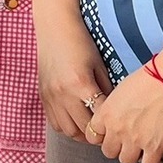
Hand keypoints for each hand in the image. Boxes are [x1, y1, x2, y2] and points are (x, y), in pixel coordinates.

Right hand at [38, 24, 111, 139]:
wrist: (54, 28)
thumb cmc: (81, 42)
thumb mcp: (99, 65)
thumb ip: (106, 90)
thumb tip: (114, 111)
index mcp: (81, 84)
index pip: (99, 117)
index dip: (111, 125)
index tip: (119, 126)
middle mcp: (63, 94)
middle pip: (83, 130)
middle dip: (98, 134)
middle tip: (108, 132)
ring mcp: (51, 97)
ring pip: (68, 131)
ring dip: (82, 134)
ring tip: (93, 129)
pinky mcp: (43, 97)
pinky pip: (55, 124)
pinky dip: (67, 127)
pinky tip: (76, 121)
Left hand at [87, 61, 162, 162]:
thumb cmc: (150, 78)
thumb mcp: (121, 90)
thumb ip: (113, 108)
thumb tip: (115, 117)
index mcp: (106, 113)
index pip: (92, 135)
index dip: (102, 136)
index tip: (109, 135)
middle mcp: (117, 128)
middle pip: (108, 152)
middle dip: (117, 147)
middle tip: (127, 141)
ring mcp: (135, 139)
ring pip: (125, 161)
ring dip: (133, 155)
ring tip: (141, 147)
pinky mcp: (155, 147)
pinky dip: (151, 161)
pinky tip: (154, 152)